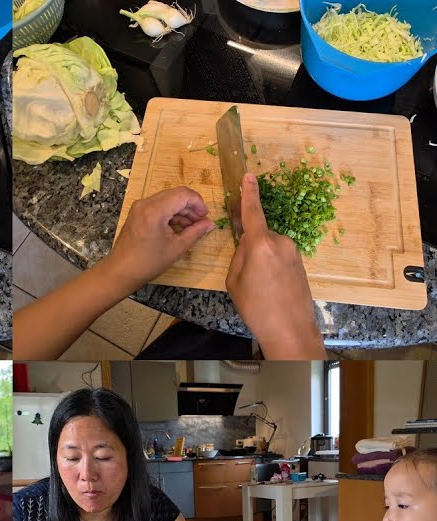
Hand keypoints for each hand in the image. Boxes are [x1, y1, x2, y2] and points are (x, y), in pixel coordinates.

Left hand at [101, 186, 215, 287]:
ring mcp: (139, 207)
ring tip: (191, 227)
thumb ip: (195, 233)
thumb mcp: (176, 248)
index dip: (198, 203)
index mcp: (154, 210)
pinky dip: (170, 213)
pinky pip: (158, 205)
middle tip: (200, 222)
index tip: (205, 217)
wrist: (120, 271)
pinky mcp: (137, 212)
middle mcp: (145, 203)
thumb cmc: (148, 262)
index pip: (183, 194)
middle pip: (175, 194)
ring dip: (181, 210)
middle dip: (190, 207)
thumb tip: (210, 224)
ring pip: (167, 199)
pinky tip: (178, 227)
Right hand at [225, 173, 324, 358]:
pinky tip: (269, 289)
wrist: (291, 329)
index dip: (248, 194)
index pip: (252, 212)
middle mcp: (280, 242)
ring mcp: (293, 252)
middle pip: (257, 235)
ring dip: (259, 260)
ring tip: (258, 287)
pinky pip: (278, 257)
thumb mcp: (234, 281)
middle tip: (244, 276)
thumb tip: (246, 245)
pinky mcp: (300, 263)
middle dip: (248, 248)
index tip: (248, 176)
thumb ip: (239, 256)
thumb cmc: (257, 308)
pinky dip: (270, 268)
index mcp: (261, 244)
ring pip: (267, 247)